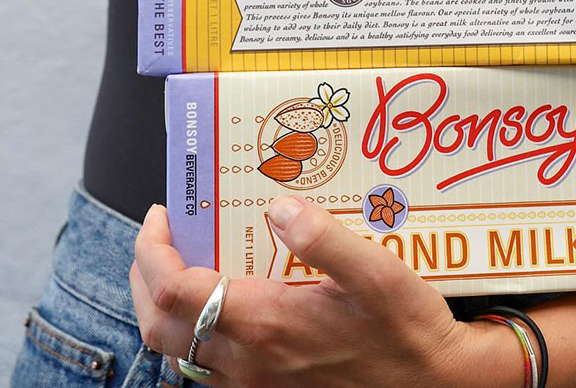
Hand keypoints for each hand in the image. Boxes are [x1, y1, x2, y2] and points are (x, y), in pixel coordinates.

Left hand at [130, 197, 508, 387]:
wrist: (431, 385)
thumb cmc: (405, 328)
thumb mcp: (377, 273)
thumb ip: (323, 237)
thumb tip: (276, 206)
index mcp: (266, 323)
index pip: (175, 289)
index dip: (153, 250)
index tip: (161, 213)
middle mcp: (247, 359)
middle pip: (157, 324)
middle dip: (144, 275)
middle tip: (161, 234)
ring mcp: (253, 383)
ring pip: (174, 351)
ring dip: (162, 305)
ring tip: (182, 261)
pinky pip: (202, 368)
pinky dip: (189, 331)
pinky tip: (219, 304)